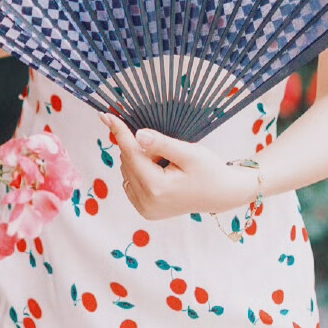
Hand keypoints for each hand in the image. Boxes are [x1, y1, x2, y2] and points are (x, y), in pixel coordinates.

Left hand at [99, 112, 257, 219]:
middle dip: (142, 150)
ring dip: (142, 161)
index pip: (131, 153)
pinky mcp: (146, 211)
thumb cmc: (210, 171)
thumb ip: (162, 144)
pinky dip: (141, 172)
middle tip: (166, 151)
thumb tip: (138, 135)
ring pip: (128, 171)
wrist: (222, 194)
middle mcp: (146, 202)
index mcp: (156, 188)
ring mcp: (145, 209)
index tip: (106, 116)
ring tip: (167, 164)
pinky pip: (132, 183)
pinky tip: (160, 173)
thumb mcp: (189, 153)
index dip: (119, 132)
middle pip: (128, 162)